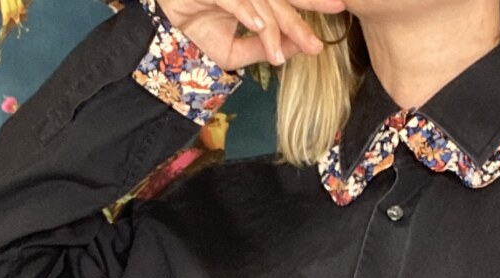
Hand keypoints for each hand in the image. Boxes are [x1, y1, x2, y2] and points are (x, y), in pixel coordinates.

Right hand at [158, 0, 347, 69]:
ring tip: (281, 47)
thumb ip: (264, 48)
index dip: (313, 2)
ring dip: (273, 24)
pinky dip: (246, 11)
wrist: (160, 38)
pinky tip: (260, 25)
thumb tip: (296, 49)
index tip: (338, 11)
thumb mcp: (235, 52)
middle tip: (323, 25)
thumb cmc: (198, 35)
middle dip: (303, 10)